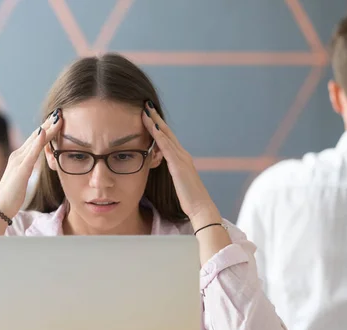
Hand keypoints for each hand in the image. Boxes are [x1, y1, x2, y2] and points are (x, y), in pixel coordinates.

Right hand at [0, 109, 62, 218]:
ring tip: (58, 117)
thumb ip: (29, 167)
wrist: (0, 207)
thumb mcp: (23, 178)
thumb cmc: (12, 196)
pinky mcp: (20, 169)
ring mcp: (18, 161)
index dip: (47, 129)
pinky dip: (38, 142)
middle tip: (60, 112)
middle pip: (36, 135)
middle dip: (48, 123)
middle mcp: (18, 155)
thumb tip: (36, 162)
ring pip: (36, 140)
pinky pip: (31, 153)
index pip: (36, 139)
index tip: (57, 120)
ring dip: (47, 128)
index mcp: (20, 158)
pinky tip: (45, 132)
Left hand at [142, 101, 220, 228]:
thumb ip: (170, 173)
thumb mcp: (177, 182)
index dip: (158, 126)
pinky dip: (160, 137)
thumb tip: (160, 169)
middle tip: (146, 106)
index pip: (167, 139)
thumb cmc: (188, 199)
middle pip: (167, 132)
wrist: (201, 208)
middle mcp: (183, 155)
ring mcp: (182, 159)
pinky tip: (153, 128)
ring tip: (145, 111)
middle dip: (156, 118)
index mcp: (181, 159)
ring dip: (155, 123)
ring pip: (166, 136)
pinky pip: (167, 148)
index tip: (149, 116)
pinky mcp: (179, 166)